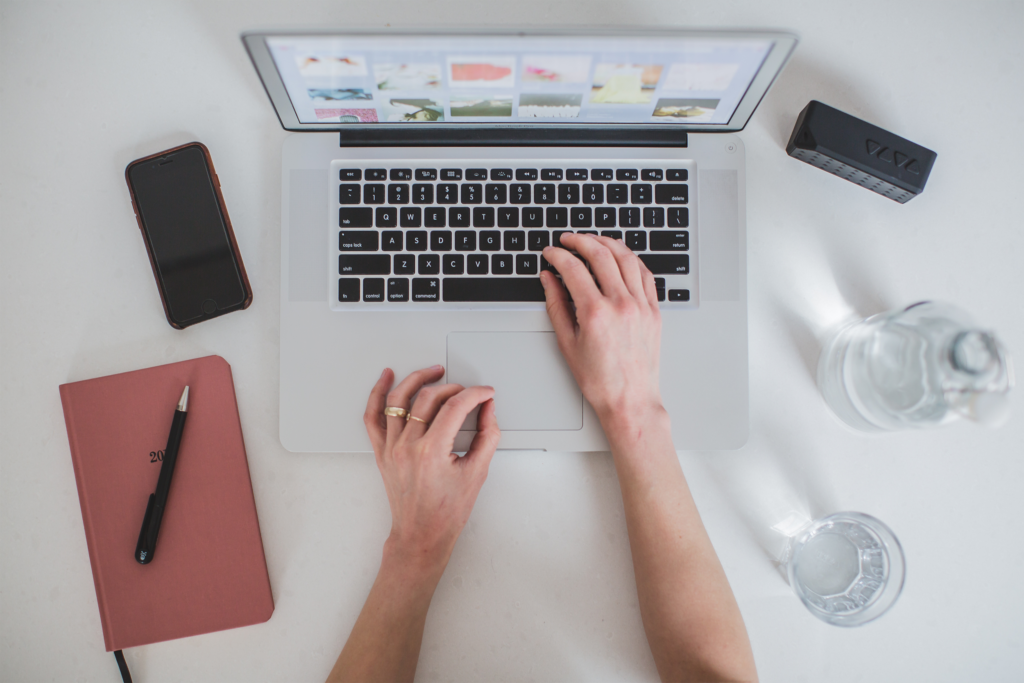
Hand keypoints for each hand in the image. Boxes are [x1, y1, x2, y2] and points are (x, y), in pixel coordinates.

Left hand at [363, 365, 500, 571]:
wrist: (421, 534)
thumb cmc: (446, 512)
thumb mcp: (477, 473)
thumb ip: (487, 436)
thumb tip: (488, 410)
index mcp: (432, 452)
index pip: (455, 407)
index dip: (475, 394)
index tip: (485, 393)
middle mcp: (408, 446)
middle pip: (429, 398)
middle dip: (453, 388)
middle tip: (468, 391)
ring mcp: (391, 447)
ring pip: (398, 399)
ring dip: (417, 379)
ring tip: (433, 371)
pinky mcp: (382, 451)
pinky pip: (373, 416)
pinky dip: (378, 393)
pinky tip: (387, 378)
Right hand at [540, 234, 663, 421]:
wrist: (629, 400)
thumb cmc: (599, 380)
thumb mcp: (567, 342)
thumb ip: (556, 305)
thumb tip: (548, 279)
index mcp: (596, 313)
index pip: (573, 269)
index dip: (558, 255)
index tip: (550, 253)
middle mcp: (621, 304)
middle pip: (600, 254)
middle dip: (580, 240)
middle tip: (568, 239)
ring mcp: (641, 305)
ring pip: (626, 257)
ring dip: (607, 243)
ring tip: (593, 240)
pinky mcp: (654, 310)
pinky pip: (645, 273)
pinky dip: (631, 259)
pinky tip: (620, 257)